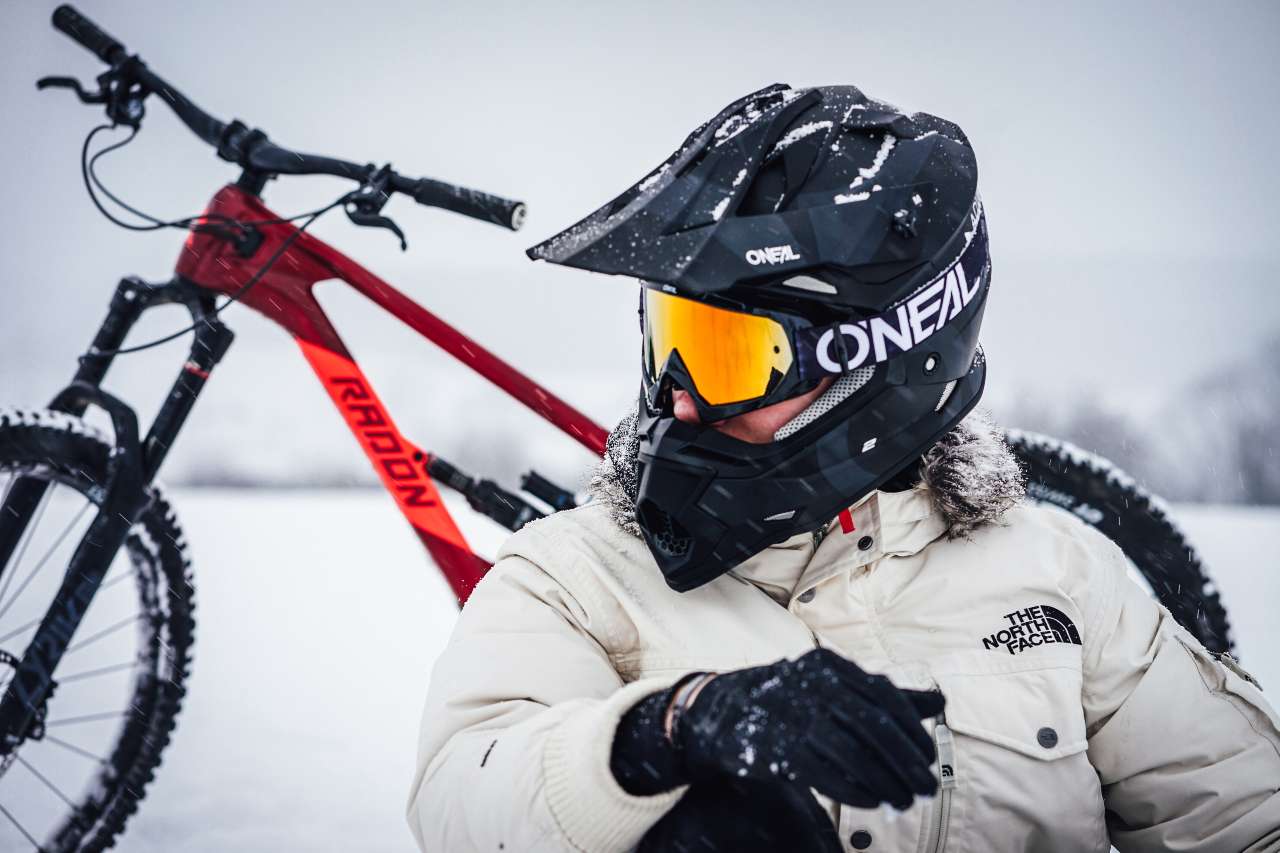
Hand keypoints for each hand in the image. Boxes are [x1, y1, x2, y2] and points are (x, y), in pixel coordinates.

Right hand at [676, 647, 943, 809]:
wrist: (717, 712)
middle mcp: (811, 684)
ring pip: (853, 754)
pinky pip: (826, 775)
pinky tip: (870, 801)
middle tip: (925, 788)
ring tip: (902, 801)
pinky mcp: (776, 748)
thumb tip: (939, 702)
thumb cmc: (787, 700)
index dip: (911, 730)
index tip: (928, 757)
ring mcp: (791, 715)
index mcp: (829, 665)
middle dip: (906, 762)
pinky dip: (855, 791)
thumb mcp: (832, 686)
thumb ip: (883, 695)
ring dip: (885, 783)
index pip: (884, 696)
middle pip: (873, 727)